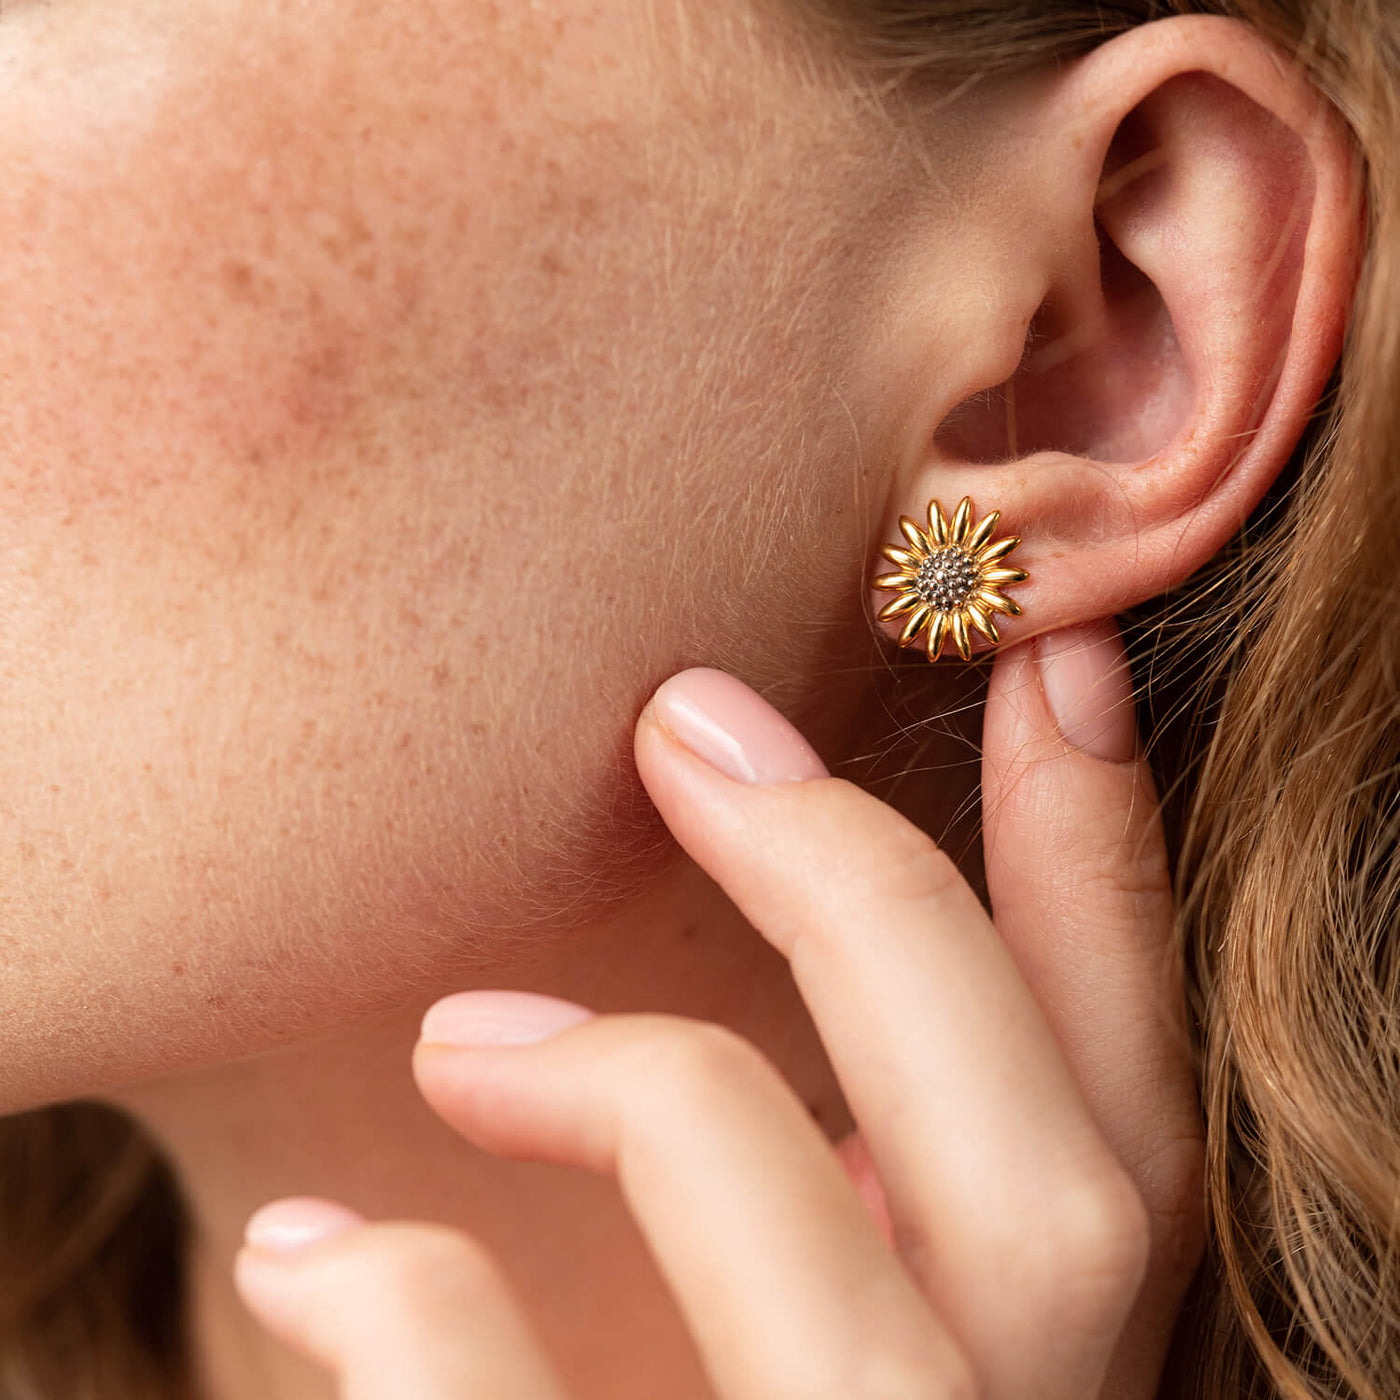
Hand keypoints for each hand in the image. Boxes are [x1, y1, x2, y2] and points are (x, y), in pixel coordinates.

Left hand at [232, 619, 1205, 1399]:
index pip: (1135, 1095)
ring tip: (458, 1040)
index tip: (1042, 651)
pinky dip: (427, 1329)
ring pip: (869, 1330)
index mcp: (1047, 1373)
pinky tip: (301, 1261)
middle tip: (688, 721)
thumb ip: (836, 1161)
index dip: (1111, 865)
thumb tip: (744, 832)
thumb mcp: (804, 1283)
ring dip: (663, 1098)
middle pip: (1057, 1185)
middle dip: (881, 898)